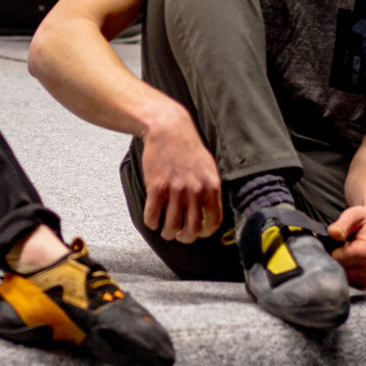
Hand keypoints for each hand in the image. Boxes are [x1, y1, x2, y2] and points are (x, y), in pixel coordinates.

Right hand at [139, 101, 222, 242]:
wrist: (168, 128)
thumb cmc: (188, 147)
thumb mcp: (208, 168)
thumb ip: (210, 190)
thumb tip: (209, 212)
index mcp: (211, 186)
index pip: (213, 222)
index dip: (204, 233)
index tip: (197, 233)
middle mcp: (195, 190)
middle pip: (192, 229)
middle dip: (184, 237)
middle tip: (178, 234)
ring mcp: (175, 189)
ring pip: (171, 226)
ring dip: (167, 233)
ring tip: (165, 230)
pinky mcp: (156, 187)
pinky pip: (153, 216)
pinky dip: (152, 222)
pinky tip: (152, 219)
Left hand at [329, 203, 365, 288]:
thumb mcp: (355, 214)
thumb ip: (343, 224)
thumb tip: (333, 233)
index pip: (337, 257)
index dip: (331, 248)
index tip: (334, 240)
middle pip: (339, 268)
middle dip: (334, 257)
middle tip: (340, 244)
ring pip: (341, 275)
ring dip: (340, 264)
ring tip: (347, 251)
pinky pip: (348, 280)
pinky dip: (346, 271)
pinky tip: (350, 260)